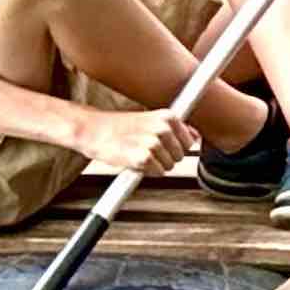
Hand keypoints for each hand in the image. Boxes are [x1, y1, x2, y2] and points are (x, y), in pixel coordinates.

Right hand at [82, 105, 199, 175]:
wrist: (93, 130)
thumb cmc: (120, 127)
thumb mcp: (152, 120)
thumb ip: (176, 128)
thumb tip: (197, 136)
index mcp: (168, 117)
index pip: (190, 142)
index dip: (174, 147)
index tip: (160, 144)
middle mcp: (163, 128)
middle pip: (180, 156)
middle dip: (165, 157)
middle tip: (145, 149)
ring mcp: (153, 143)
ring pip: (170, 166)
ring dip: (155, 165)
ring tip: (137, 152)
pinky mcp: (143, 158)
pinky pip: (158, 173)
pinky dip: (146, 171)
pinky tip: (133, 159)